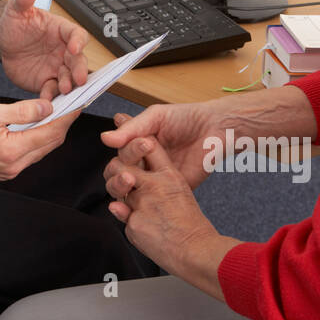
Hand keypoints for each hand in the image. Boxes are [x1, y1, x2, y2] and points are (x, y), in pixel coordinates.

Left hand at [0, 0, 89, 99]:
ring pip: (69, 78)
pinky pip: (53, 91)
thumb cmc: (15, 23)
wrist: (4, 41)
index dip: (78, 42)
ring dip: (69, 85)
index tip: (74, 48)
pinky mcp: (47, 81)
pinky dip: (52, 98)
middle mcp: (64, 50)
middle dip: (79, 69)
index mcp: (61, 31)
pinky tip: (48, 102)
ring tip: (64, 90)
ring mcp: (57, 67)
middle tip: (78, 79)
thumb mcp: (16, 9)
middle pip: (78, 60)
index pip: (76, 35)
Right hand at [0, 96, 78, 179]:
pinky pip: (29, 153)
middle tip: (70, 104)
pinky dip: (37, 138)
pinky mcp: (4, 169)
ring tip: (56, 111)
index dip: (66, 117)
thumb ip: (21, 111)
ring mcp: (9, 170)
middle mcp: (13, 165)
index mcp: (10, 151)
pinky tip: (37, 124)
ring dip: (50, 131)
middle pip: (50, 143)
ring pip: (41, 149)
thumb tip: (46, 108)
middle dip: (62, 123)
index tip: (76, 103)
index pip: (50, 133)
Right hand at [101, 102, 222, 190]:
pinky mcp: (167, 190)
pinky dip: (139, 202)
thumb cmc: (186, 118)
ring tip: (132, 180)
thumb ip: (131, 128)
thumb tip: (105, 138)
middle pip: (118, 172)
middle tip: (130, 169)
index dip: (127, 150)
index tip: (143, 143)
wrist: (215, 130)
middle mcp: (142, 160)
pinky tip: (141, 196)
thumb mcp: (156, 117)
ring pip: (128, 189)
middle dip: (119, 171)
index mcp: (136, 142)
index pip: (120, 152)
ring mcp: (154, 177)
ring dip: (123, 186)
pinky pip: (149, 200)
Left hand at [105, 138, 220, 276]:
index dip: (136, 144)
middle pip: (121, 165)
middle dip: (118, 170)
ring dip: (121, 195)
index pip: (148, 146)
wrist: (196, 251)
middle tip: (124, 177)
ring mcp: (141, 204)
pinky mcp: (133, 222)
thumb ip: (159, 179)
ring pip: (117, 190)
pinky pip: (121, 216)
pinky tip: (143, 224)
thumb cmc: (191, 224)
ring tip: (133, 201)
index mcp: (169, 175)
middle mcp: (153, 185)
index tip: (134, 147)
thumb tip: (136, 173)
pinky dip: (128, 219)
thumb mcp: (181, 191)